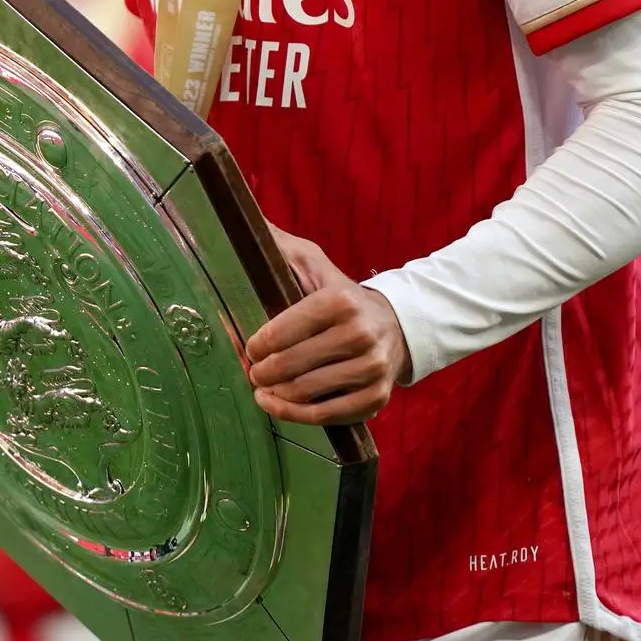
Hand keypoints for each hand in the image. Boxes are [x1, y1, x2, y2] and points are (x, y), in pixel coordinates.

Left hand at [244, 225, 411, 425]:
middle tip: (253, 370)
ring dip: (273, 395)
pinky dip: (293, 414)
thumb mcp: (315, 265)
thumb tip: (244, 224)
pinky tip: (276, 404)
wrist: (396, 327)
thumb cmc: (343, 298)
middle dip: (262, 372)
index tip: (249, 348)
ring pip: (305, 393)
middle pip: (291, 365)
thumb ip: (279, 248)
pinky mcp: (375, 398)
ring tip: (261, 388)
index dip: (257, 344)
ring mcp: (370, 369)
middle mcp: (360, 334)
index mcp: (340, 300)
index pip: (283, 329)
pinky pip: (325, 416)